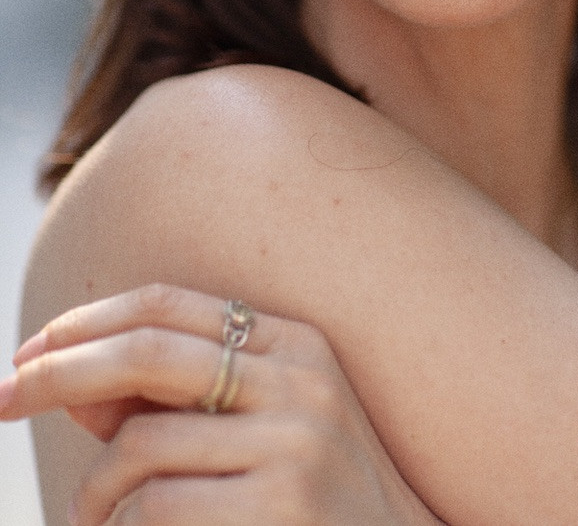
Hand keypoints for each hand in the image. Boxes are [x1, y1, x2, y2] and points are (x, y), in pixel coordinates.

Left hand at [3, 283, 444, 525]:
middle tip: (0, 397)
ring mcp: (293, 443)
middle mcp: (299, 381)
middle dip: (57, 371)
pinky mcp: (278, 507)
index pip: (167, 304)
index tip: (28, 351)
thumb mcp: (254, 437)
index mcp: (294, 346)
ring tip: (97, 522)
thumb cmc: (315, 507)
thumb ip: (172, 404)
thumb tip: (72, 383)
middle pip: (146, 351)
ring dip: (95, 492)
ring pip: (140, 445)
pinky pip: (155, 507)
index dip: (87, 321)